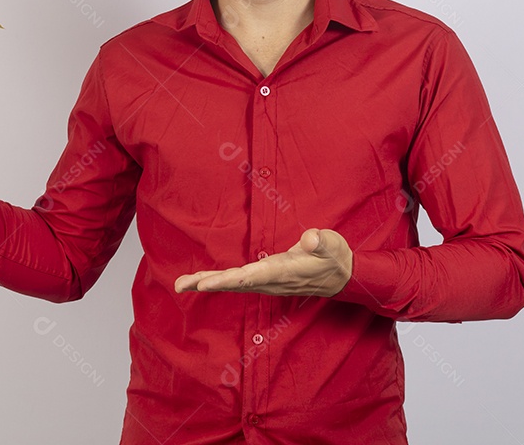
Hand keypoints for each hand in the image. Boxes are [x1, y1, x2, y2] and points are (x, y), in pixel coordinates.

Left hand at [174, 228, 352, 296]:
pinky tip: (202, 281)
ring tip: (181, 284)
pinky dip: (218, 281)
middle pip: (234, 283)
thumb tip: (310, 238)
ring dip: (207, 283)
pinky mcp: (266, 278)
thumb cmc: (334, 258)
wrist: (342, 277)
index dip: (228, 280)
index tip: (206, 284)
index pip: (251, 277)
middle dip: (207, 283)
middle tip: (181, 284)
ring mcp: (267, 281)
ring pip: (233, 284)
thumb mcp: (332, 246)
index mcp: (283, 271)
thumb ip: (321, 242)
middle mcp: (271, 280)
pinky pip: (238, 281)